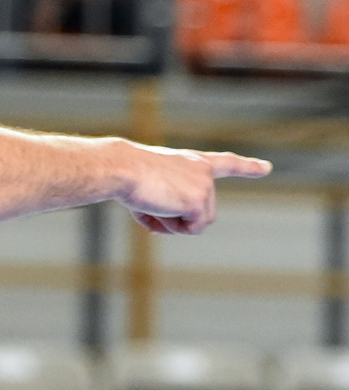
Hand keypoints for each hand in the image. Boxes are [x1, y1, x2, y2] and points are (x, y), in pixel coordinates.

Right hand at [115, 141, 270, 234]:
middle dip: (177, 217)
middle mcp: (204, 170)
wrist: (122, 169)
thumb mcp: (149, 187)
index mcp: (192, 161)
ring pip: (198, 222)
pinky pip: (192, 229)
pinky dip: (173, 228)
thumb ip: (163, 204)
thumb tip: (163, 228)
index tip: (266, 168)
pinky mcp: (200, 200)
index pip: (225, 163)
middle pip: (202, 210)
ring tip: (152, 206)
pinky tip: (156, 212)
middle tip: (150, 208)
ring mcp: (205, 185)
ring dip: (173, 223)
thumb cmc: (126, 175)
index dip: (246, 167)